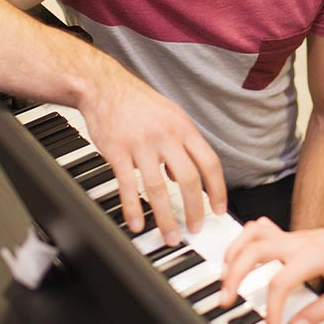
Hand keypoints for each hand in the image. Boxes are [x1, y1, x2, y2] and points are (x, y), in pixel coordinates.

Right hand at [78, 70, 225, 245]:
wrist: (104, 87)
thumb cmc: (138, 103)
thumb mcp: (171, 116)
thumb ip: (182, 145)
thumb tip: (182, 177)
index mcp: (183, 129)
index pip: (209, 163)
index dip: (217, 190)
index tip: (219, 209)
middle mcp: (166, 137)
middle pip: (189, 180)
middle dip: (195, 210)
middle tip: (195, 228)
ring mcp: (141, 145)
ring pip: (158, 188)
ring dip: (166, 218)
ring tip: (169, 236)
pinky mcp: (117, 152)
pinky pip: (128, 185)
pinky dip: (133, 208)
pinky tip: (137, 223)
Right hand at [219, 217, 323, 323]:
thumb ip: (322, 310)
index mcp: (313, 256)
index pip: (280, 283)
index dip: (271, 310)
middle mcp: (297, 242)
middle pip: (254, 251)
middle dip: (234, 276)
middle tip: (227, 299)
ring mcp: (291, 236)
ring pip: (252, 235)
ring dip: (233, 254)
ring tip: (226, 278)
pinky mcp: (289, 235)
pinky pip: (259, 229)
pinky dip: (243, 240)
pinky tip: (238, 256)